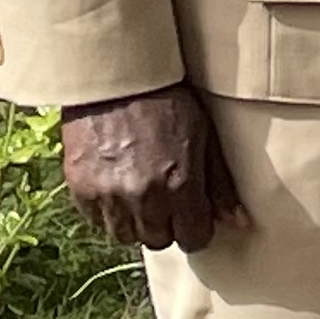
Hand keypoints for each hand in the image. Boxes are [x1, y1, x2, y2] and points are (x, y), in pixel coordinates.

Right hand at [61, 83, 244, 250]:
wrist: (116, 79)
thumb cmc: (167, 103)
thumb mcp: (204, 137)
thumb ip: (220, 185)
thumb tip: (239, 223)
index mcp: (180, 186)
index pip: (193, 238)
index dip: (195, 227)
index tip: (191, 214)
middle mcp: (144, 197)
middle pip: (158, 240)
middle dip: (164, 224)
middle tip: (163, 197)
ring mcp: (108, 195)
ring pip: (124, 235)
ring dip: (134, 221)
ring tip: (137, 190)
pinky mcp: (80, 188)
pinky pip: (94, 219)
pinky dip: (105, 209)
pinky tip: (113, 183)